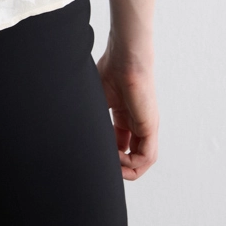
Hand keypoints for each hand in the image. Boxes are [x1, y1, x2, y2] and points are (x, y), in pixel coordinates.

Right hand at [96, 50, 158, 180]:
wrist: (124, 56)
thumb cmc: (111, 69)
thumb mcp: (97, 99)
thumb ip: (92, 117)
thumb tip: (75, 132)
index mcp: (125, 117)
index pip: (121, 145)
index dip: (109, 155)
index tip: (95, 153)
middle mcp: (137, 124)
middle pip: (132, 157)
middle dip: (119, 167)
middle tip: (103, 166)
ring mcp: (145, 126)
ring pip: (141, 161)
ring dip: (126, 169)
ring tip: (110, 164)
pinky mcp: (150, 126)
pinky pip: (146, 156)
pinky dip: (132, 163)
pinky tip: (117, 157)